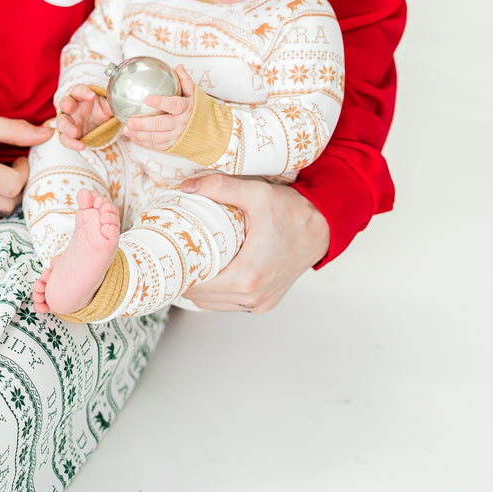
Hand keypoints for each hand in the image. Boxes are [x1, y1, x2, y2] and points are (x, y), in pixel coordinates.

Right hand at [55, 85, 112, 143]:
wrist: (100, 125)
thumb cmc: (101, 110)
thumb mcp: (108, 106)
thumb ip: (111, 105)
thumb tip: (119, 105)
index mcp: (81, 96)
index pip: (78, 90)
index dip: (83, 92)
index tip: (92, 96)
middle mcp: (72, 107)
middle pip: (64, 102)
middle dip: (66, 104)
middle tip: (70, 107)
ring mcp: (68, 121)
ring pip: (61, 122)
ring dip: (66, 127)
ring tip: (75, 133)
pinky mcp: (68, 134)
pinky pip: (65, 139)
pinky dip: (72, 143)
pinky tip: (81, 146)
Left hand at [122, 64, 195, 152]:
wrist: (212, 132)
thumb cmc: (199, 110)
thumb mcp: (195, 94)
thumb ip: (185, 81)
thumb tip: (178, 67)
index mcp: (186, 109)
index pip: (174, 105)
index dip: (161, 102)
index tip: (148, 98)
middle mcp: (181, 124)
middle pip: (161, 125)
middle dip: (143, 124)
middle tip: (129, 121)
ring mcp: (177, 136)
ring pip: (156, 138)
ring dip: (139, 134)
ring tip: (126, 129)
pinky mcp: (173, 145)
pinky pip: (156, 146)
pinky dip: (143, 142)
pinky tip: (132, 136)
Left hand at [179, 172, 330, 312]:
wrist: (325, 227)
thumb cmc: (294, 213)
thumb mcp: (256, 193)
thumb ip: (219, 187)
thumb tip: (187, 186)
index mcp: (247, 277)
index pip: (197, 286)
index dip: (178, 273)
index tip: (167, 256)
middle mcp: (253, 297)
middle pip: (202, 298)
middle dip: (185, 279)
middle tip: (173, 256)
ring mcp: (261, 303)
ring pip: (216, 305)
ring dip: (201, 289)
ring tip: (189, 264)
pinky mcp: (266, 302)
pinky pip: (232, 304)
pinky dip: (218, 294)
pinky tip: (211, 274)